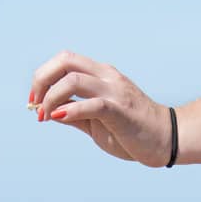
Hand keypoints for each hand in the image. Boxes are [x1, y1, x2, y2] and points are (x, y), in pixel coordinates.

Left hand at [29, 51, 172, 165]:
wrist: (166, 141)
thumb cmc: (133, 132)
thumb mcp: (96, 122)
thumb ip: (74, 113)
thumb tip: (49, 112)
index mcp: (101, 75)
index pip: (65, 61)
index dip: (43, 76)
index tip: (34, 101)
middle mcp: (107, 77)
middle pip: (65, 61)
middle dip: (41, 80)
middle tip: (35, 105)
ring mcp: (115, 91)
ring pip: (73, 79)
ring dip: (51, 98)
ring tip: (46, 117)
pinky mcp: (121, 110)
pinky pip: (91, 104)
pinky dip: (70, 110)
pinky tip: (58, 119)